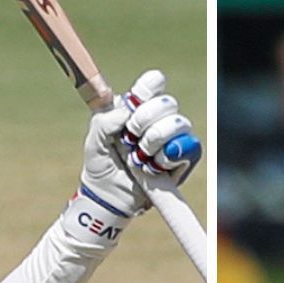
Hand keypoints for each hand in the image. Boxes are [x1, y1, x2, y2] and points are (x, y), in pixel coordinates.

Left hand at [78, 70, 199, 217]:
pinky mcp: (182, 159)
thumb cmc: (101, 164)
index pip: (153, 83)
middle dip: (144, 120)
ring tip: (139, 157)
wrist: (108, 197)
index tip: (135, 101)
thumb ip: (105, 120)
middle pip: (166, 102)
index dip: (148, 88)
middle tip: (129, 138)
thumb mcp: (94, 139)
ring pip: (177, 125)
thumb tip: (127, 112)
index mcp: (136, 107)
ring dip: (154, 141)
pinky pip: (189, 147)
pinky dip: (168, 157)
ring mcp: (172, 138)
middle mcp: (158, 118)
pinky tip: (154, 166)